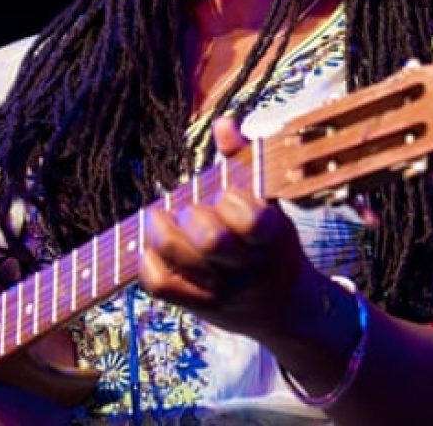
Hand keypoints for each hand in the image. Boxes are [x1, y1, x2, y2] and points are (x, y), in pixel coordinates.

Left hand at [139, 116, 317, 341]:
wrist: (286, 309)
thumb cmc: (271, 245)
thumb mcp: (270, 205)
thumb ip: (243, 162)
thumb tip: (223, 123)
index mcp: (271, 237)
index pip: (252, 220)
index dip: (232, 203)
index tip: (224, 195)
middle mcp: (247, 267)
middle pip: (211, 240)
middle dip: (192, 217)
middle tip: (185, 209)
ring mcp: (221, 290)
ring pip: (179, 259)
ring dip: (160, 232)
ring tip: (157, 218)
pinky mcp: (198, 306)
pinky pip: (161, 284)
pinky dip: (147, 262)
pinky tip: (149, 247)